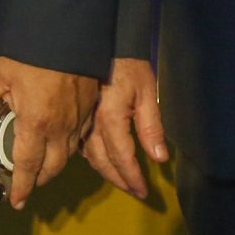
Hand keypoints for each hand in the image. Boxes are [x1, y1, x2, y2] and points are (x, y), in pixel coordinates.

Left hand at [0, 55, 100, 208]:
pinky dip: (69, 145)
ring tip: (41, 164)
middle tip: (26, 182)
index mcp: (36, 123)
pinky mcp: (92, 106)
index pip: (27, 165)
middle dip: (39, 179)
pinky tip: (60, 139)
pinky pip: (81, 136)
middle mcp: (61, 127)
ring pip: (69, 153)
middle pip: (53, 166)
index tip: (16, 201)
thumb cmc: (29, 51)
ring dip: (55, 164)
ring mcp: (81, 117)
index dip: (21, 186)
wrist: (67, 28)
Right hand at [80, 57, 168, 201]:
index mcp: (110, 119)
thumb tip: (160, 158)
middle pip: (103, 161)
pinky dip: (92, 157)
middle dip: (119, 179)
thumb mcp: (146, 90)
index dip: (132, 178)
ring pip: (89, 155)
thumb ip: (151, 125)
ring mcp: (80, 120)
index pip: (122, 157)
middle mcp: (91, 124)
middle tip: (133, 191)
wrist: (100, 41)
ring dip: (105, 171)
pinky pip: (80, 143)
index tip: (143, 192)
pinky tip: (99, 159)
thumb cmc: (128, 64)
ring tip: (119, 180)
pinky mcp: (75, 114)